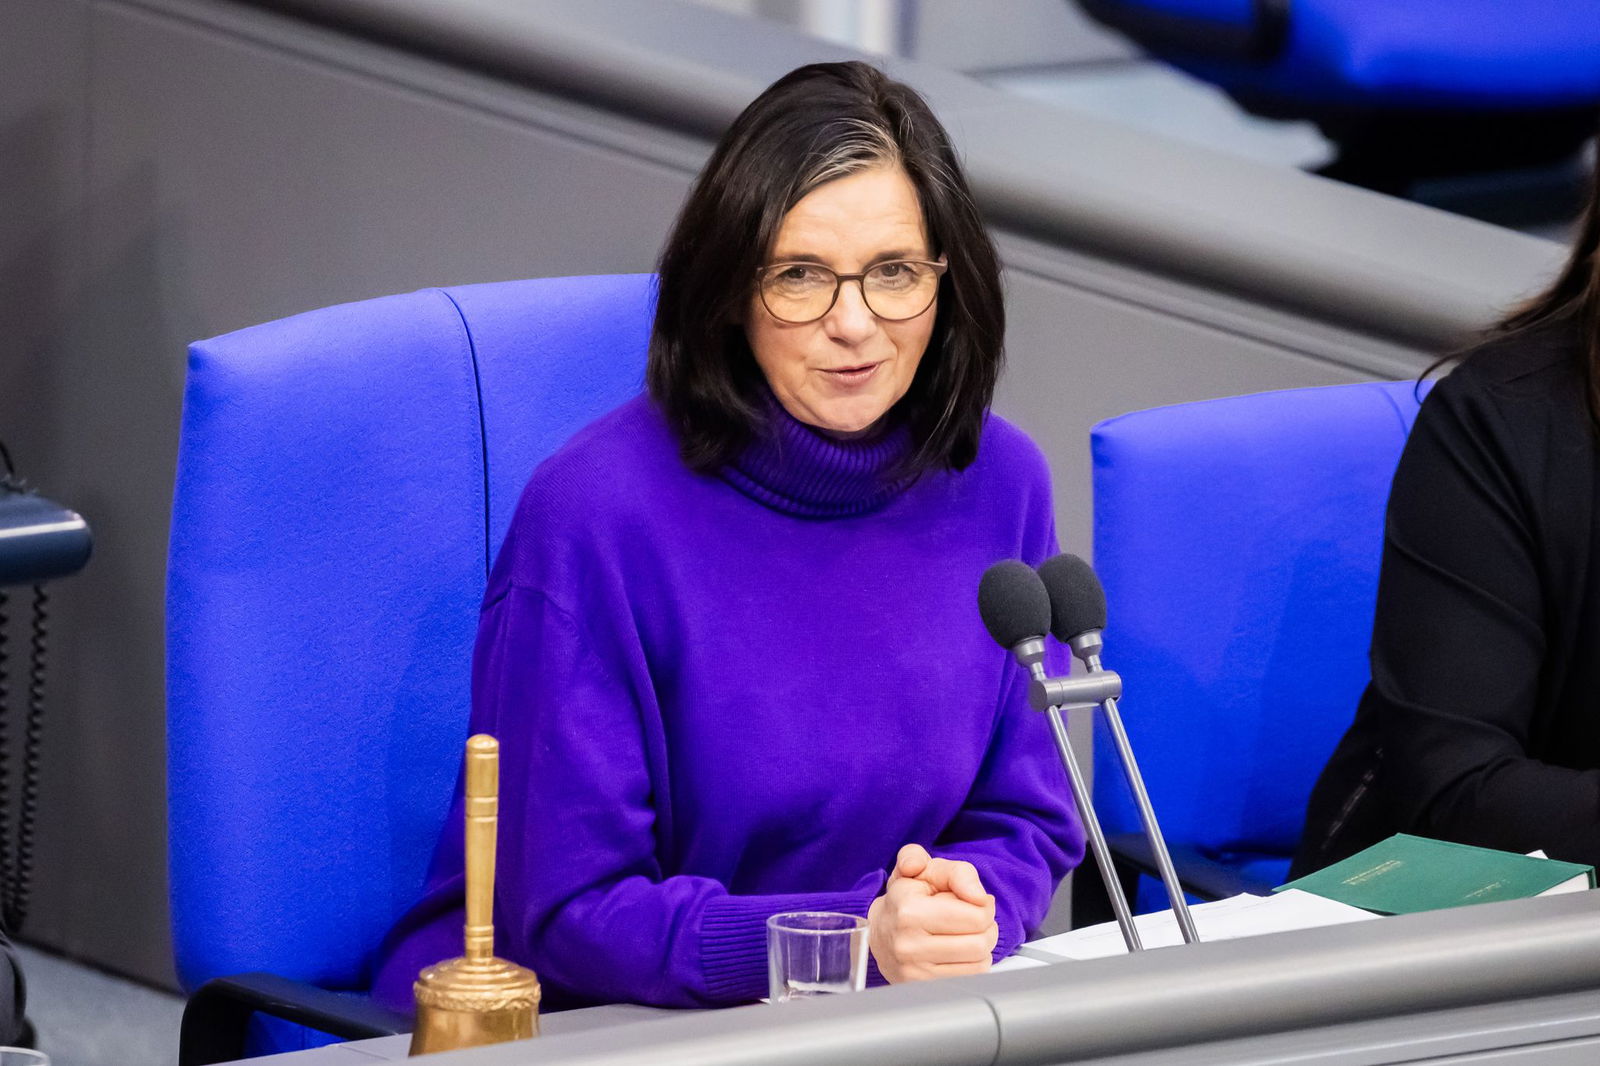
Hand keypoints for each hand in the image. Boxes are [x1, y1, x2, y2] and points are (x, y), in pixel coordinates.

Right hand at [867, 844, 998, 982]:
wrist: (879, 930)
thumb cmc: (908, 896)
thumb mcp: (929, 870)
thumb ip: (958, 873)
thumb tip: (978, 896)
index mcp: (909, 911)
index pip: (976, 917)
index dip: (985, 907)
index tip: (976, 902)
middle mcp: (908, 945)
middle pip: (980, 943)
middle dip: (987, 928)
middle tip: (976, 919)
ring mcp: (914, 971)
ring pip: (978, 963)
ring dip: (982, 947)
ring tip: (967, 934)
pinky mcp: (922, 987)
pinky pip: (969, 979)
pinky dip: (973, 964)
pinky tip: (960, 952)